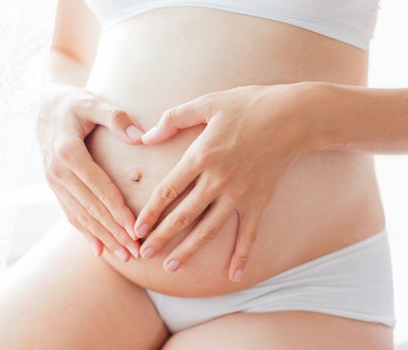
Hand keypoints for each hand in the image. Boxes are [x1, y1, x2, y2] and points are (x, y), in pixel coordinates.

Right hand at [37, 84, 142, 260]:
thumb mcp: (92, 102)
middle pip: (90, 208)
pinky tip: (99, 250)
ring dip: (102, 237)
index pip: (98, 188)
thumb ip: (116, 118)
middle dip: (114, 231)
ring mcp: (54, 182)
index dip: (117, 210)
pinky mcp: (55, 187)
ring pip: (80, 216)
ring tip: (124, 255)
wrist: (42, 106)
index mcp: (69, 153)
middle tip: (136, 250)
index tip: (135, 228)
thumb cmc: (73, 103)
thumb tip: (140, 136)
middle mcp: (58, 172)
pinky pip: (70, 213)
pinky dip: (85, 233)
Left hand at [134, 84, 310, 280]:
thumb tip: (146, 136)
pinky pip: (249, 234)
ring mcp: (239, 194)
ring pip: (209, 229)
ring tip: (172, 267)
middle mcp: (217, 180)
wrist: (294, 116)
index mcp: (200, 157)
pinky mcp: (259, 201)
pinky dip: (242, 255)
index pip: (167, 192)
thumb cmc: (248, 105)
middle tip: (144, 254)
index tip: (135, 229)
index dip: (149, 213)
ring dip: (189, 250)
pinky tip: (234, 275)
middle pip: (183, 216)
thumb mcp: (207, 103)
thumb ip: (173, 119)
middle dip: (161, 238)